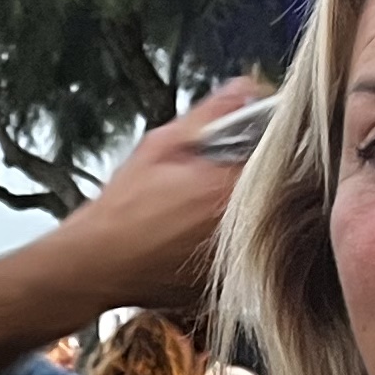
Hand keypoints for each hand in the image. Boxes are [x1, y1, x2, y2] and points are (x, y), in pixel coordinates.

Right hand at [69, 77, 272, 310]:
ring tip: (200, 207)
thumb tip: (245, 89)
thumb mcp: (161, 146)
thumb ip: (211, 114)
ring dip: (244, 211)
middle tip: (220, 172)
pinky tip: (194, 236)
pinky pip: (240, 255)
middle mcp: (241, 230)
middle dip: (255, 176)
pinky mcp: (224, 285)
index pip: (280, 154)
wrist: (94, 268)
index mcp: (232, 189)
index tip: (253, 136)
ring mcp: (234, 262)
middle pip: (273, 192)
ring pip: (257, 225)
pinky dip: (228, 242)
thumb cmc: (120, 212)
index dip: (268, 140)